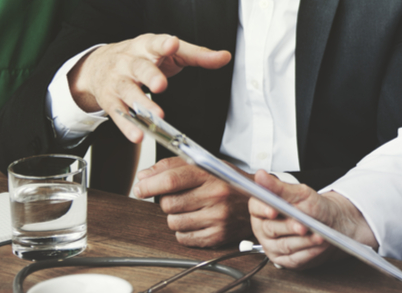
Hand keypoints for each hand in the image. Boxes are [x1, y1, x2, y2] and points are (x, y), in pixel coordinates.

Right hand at [68, 34, 230, 141]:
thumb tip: (224, 57)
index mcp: (147, 46)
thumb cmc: (142, 56)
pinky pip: (118, 114)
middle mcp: (130, 62)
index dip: (164, 44)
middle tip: (161, 85)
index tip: (172, 44)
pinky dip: (127, 126)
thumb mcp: (169, 52)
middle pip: (140, 68)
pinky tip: (138, 134)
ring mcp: (118, 81)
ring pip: (129, 92)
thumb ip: (198, 55)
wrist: (99, 64)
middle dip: (151, 76)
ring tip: (156, 116)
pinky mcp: (110, 100)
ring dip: (143, 105)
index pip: (156, 43)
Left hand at [133, 156, 249, 246]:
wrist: (261, 201)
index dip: (149, 185)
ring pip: (173, 222)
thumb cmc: (231, 182)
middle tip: (179, 196)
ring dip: (175, 216)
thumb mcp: (207, 164)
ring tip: (191, 208)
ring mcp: (217, 217)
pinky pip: (183, 237)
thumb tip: (144, 177)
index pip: (171, 179)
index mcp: (211, 174)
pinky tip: (196, 220)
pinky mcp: (217, 235)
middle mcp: (215, 195)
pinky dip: (184, 231)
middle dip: (166, 201)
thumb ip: (173, 166)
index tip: (140, 188)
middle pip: (168, 203)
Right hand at [248, 170, 376, 268]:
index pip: (255, 207)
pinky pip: (294, 258)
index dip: (263, 209)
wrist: (329, 223)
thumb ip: (279, 187)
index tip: (273, 210)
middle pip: (270, 228)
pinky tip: (318, 245)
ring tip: (318, 235)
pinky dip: (309, 251)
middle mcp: (263, 228)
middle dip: (289, 227)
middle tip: (303, 225)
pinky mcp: (284, 260)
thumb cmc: (313, 206)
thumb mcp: (299, 193)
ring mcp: (272, 246)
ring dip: (303, 241)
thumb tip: (260, 175)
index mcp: (263, 208)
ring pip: (284, 245)